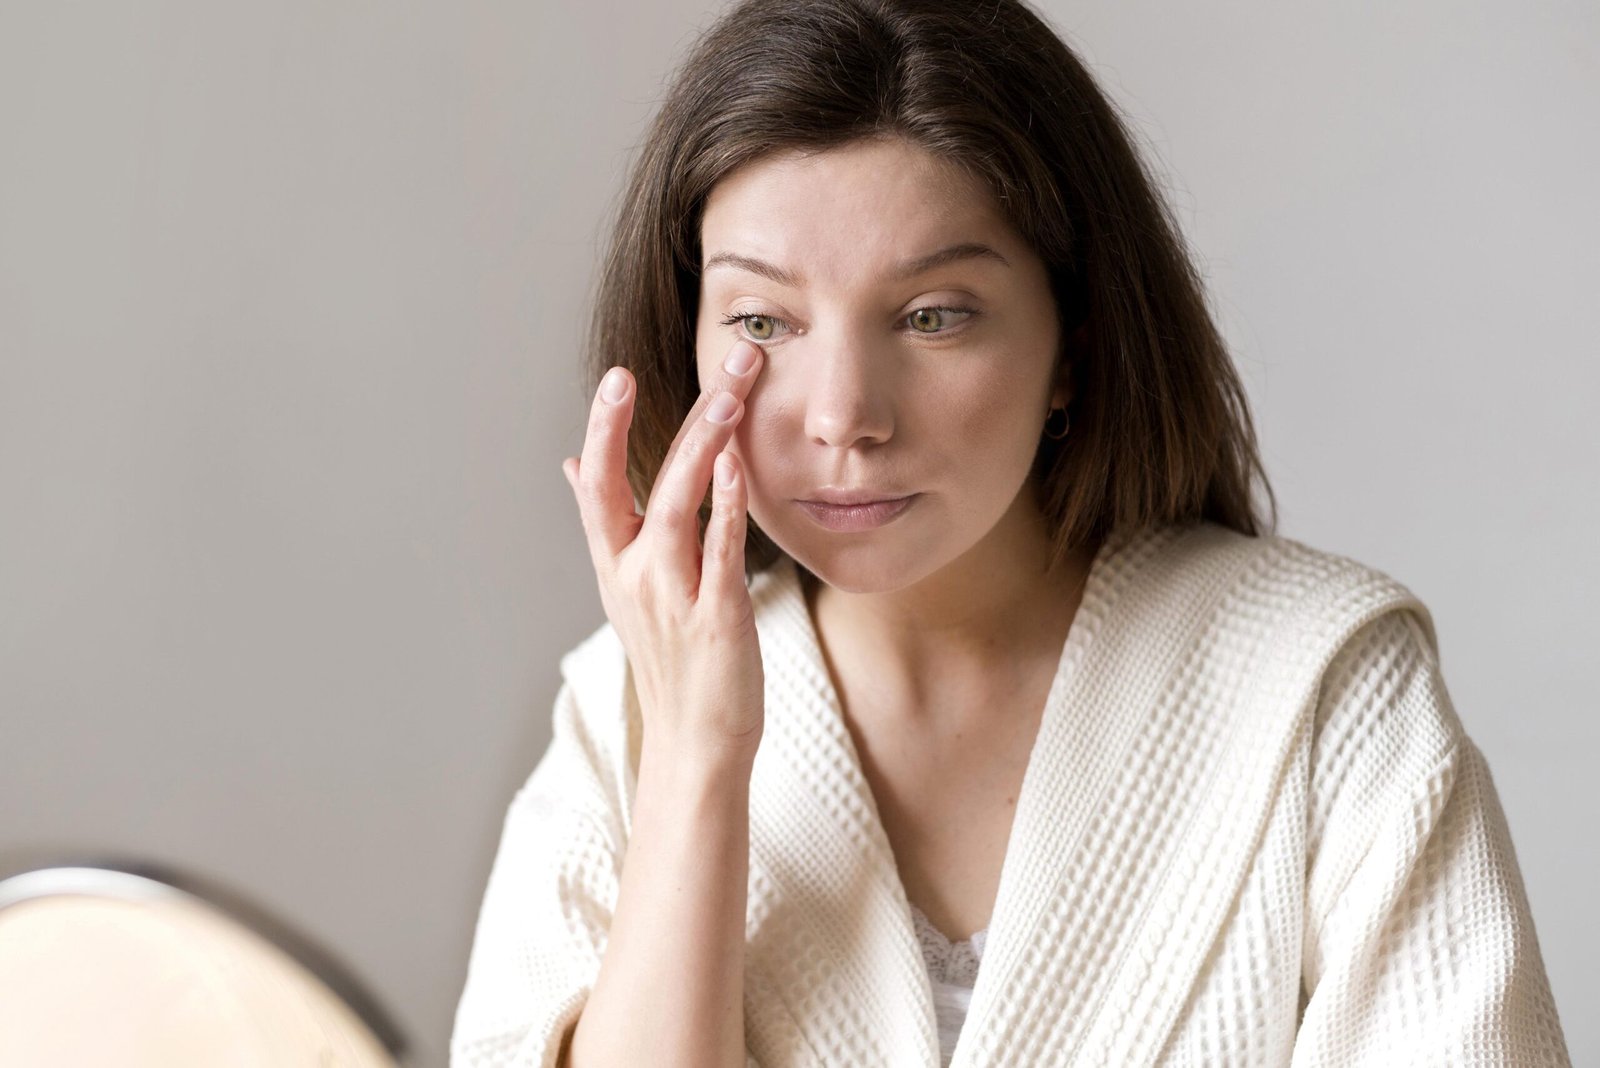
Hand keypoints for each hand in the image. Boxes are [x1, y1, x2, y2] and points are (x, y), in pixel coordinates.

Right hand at [561, 338, 766, 759]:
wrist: (695, 742)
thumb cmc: (671, 660)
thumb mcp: (626, 586)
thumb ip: (605, 520)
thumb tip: (571, 462)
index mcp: (614, 561)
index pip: (597, 481)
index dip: (605, 427)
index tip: (618, 375)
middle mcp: (634, 573)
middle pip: (642, 478)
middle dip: (677, 413)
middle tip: (724, 357)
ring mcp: (673, 596)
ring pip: (679, 505)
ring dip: (703, 446)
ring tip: (731, 394)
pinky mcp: (716, 619)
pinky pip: (720, 554)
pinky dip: (727, 509)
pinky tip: (740, 468)